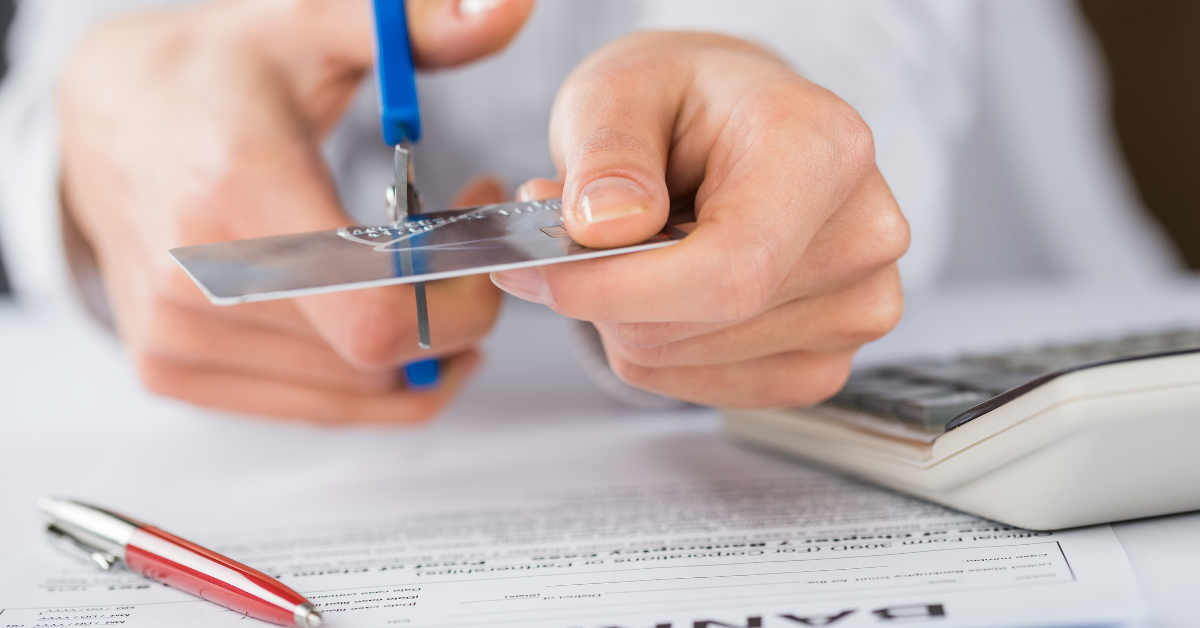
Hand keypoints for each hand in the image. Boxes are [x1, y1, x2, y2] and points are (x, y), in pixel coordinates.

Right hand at [60, 0, 532, 422]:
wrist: (107, 119)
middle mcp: (197, 280)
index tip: (481, 253)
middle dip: (448, 310)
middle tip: (460, 250)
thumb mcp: (315, 26)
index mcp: (239, 192)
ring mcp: (178, 336)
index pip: (377, 314)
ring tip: (416, 270)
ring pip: (353, 392)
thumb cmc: (216, 76)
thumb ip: (422, 23)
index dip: (457, 305)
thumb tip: (512, 7)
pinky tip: (378, 313)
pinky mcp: (173, 369)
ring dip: (412, 345)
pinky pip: (313, 408)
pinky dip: (367, 377)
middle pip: (377, 358)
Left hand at [493, 33, 908, 407]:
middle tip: (568, 232)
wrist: (738, 125)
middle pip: (700, 321)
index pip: (730, 266)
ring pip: (684, 359)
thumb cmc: (686, 101)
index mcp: (825, 151)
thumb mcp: (621, 88)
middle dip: (605, 291)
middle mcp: (862, 236)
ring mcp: (856, 310)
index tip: (539, 272)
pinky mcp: (825, 362)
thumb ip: (606, 151)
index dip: (620, 287)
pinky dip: (655, 347)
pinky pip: (702, 387)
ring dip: (626, 315)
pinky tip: (666, 287)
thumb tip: (605, 226)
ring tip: (633, 243)